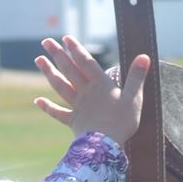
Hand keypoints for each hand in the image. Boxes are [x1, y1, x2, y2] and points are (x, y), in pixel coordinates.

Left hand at [34, 36, 148, 144]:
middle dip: (58, 55)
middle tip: (46, 42)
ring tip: (38, 59)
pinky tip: (38, 101)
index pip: (86, 63)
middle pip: (69, 70)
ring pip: (61, 86)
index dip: (76, 49)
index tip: (66, 38)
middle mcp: (86, 92)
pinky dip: (48, 107)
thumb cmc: (122, 121)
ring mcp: (77, 106)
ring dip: (49, 72)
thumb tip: (144, 56)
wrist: (106, 144)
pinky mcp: (74, 122)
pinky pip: (59, 113)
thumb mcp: (134, 98)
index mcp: (100, 85)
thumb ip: (136, 77)